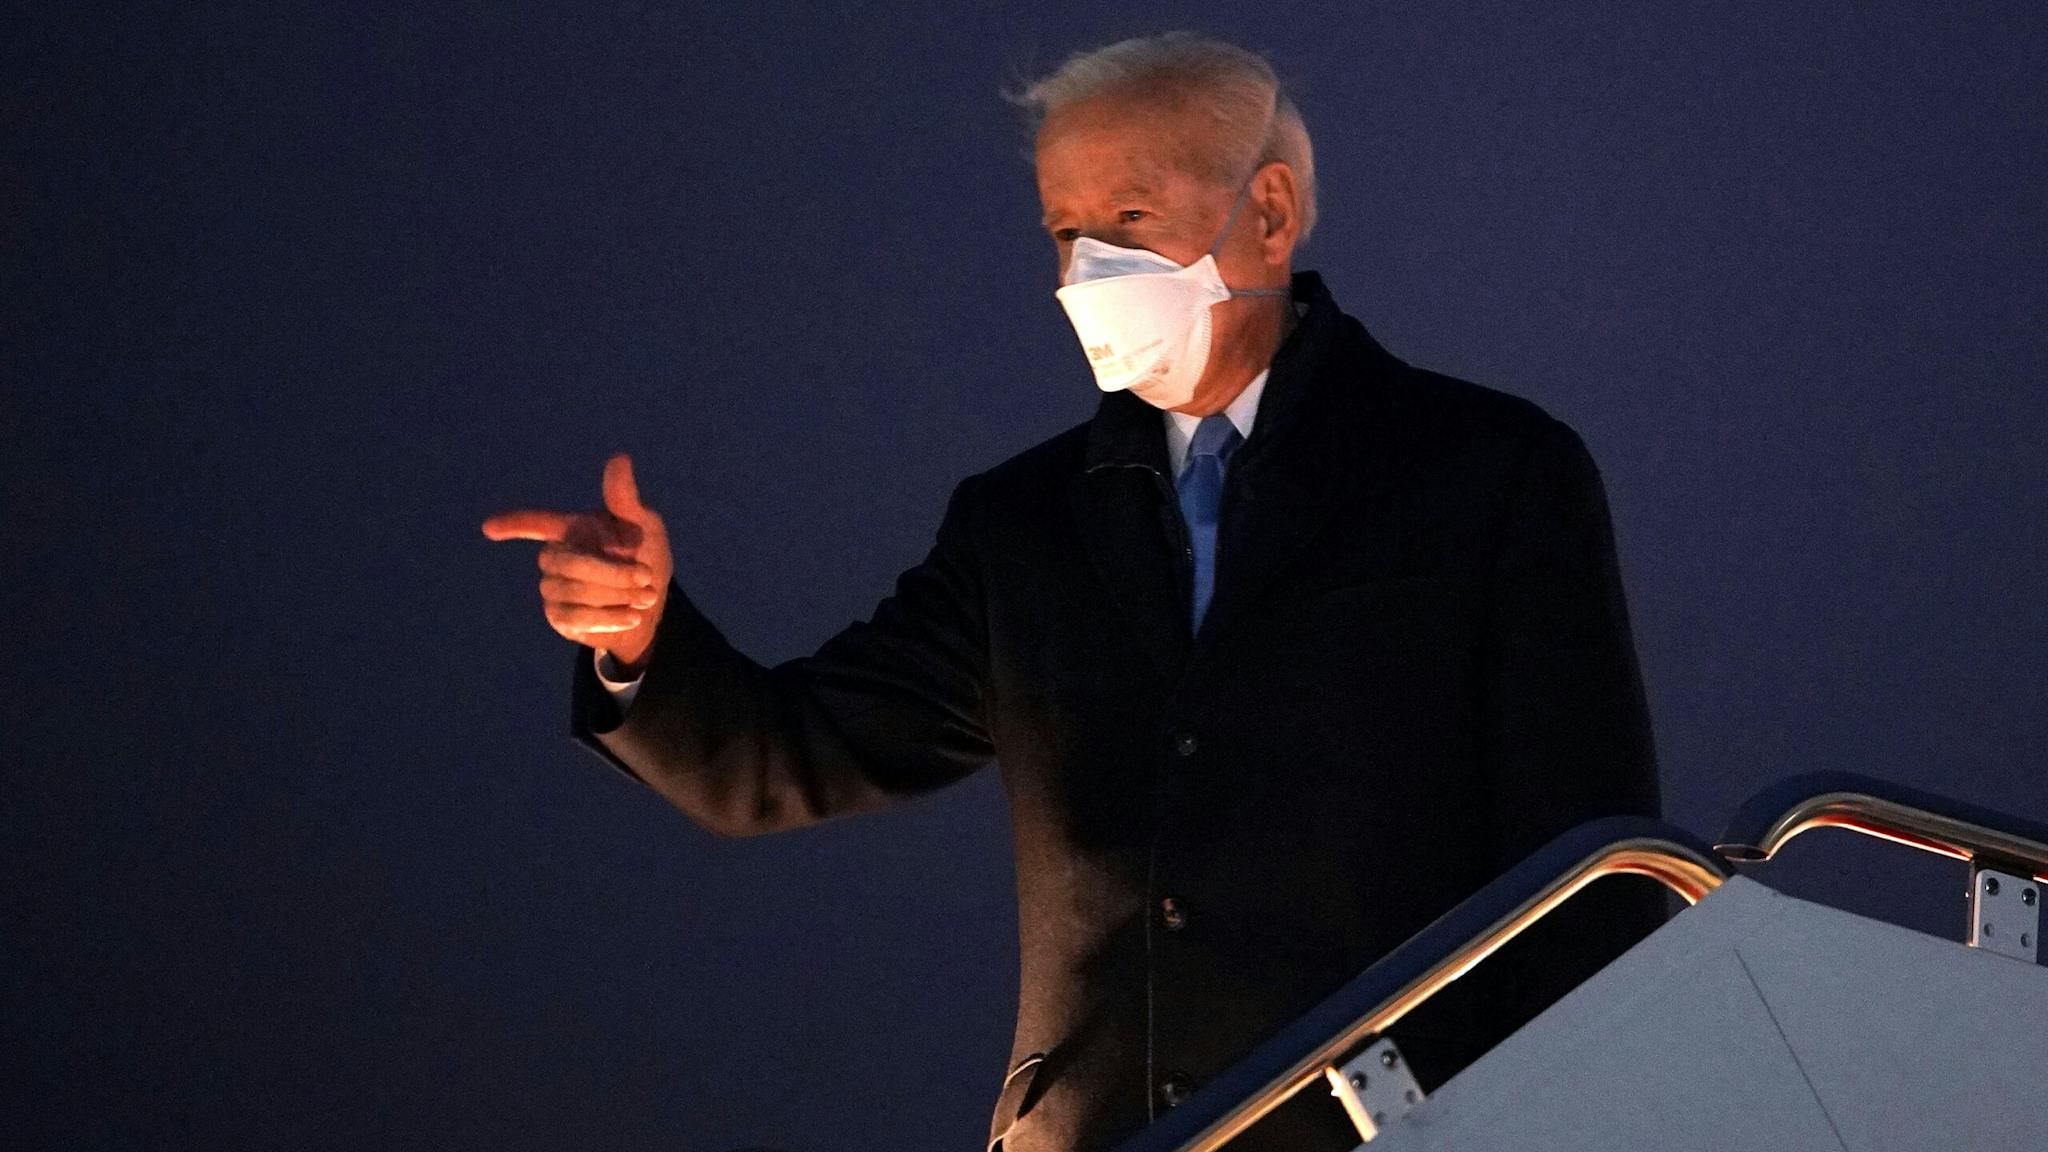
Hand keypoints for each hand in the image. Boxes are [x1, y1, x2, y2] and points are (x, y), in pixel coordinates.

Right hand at [482, 453, 672, 673]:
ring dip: (616, 595)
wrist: (652, 607)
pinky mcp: (560, 618)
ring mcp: (554, 588)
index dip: (515, 524)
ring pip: (571, 591)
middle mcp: (557, 555)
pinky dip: (609, 618)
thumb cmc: (645, 556)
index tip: (489, 528)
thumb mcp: (644, 526)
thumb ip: (625, 500)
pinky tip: (633, 616)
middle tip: (647, 576)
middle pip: (566, 562)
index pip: (538, 523)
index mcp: (573, 529)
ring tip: (646, 596)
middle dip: (610, 572)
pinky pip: (575, 618)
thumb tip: (619, 458)